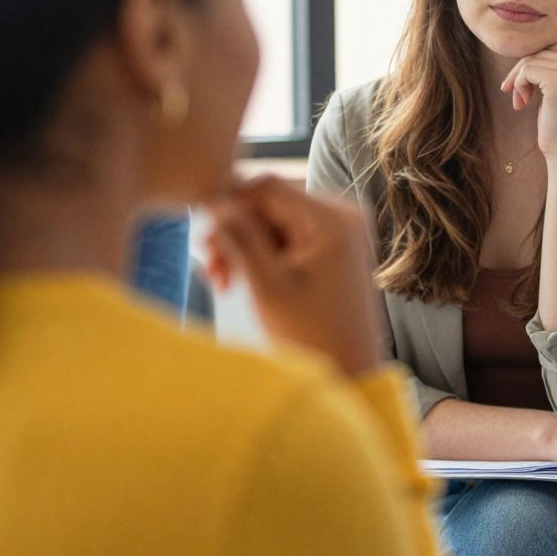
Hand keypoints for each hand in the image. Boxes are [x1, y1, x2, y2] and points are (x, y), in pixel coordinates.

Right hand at [204, 176, 385, 379]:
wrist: (350, 369)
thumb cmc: (309, 334)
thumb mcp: (264, 285)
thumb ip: (237, 238)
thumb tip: (211, 199)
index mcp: (332, 219)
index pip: (264, 186)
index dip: (227, 207)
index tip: (206, 247)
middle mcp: (342, 215)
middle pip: (267, 201)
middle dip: (233, 232)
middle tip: (213, 273)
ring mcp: (340, 230)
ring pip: (271, 219)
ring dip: (241, 246)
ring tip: (223, 283)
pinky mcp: (332, 246)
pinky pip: (284, 235)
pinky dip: (259, 254)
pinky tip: (240, 282)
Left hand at [500, 45, 556, 163]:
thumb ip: (552, 66)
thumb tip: (525, 48)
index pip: (549, 49)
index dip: (532, 67)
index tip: (526, 90)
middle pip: (538, 53)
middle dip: (522, 73)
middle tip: (518, 97)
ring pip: (529, 61)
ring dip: (518, 82)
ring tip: (521, 102)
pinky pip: (526, 71)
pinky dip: (517, 85)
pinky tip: (521, 104)